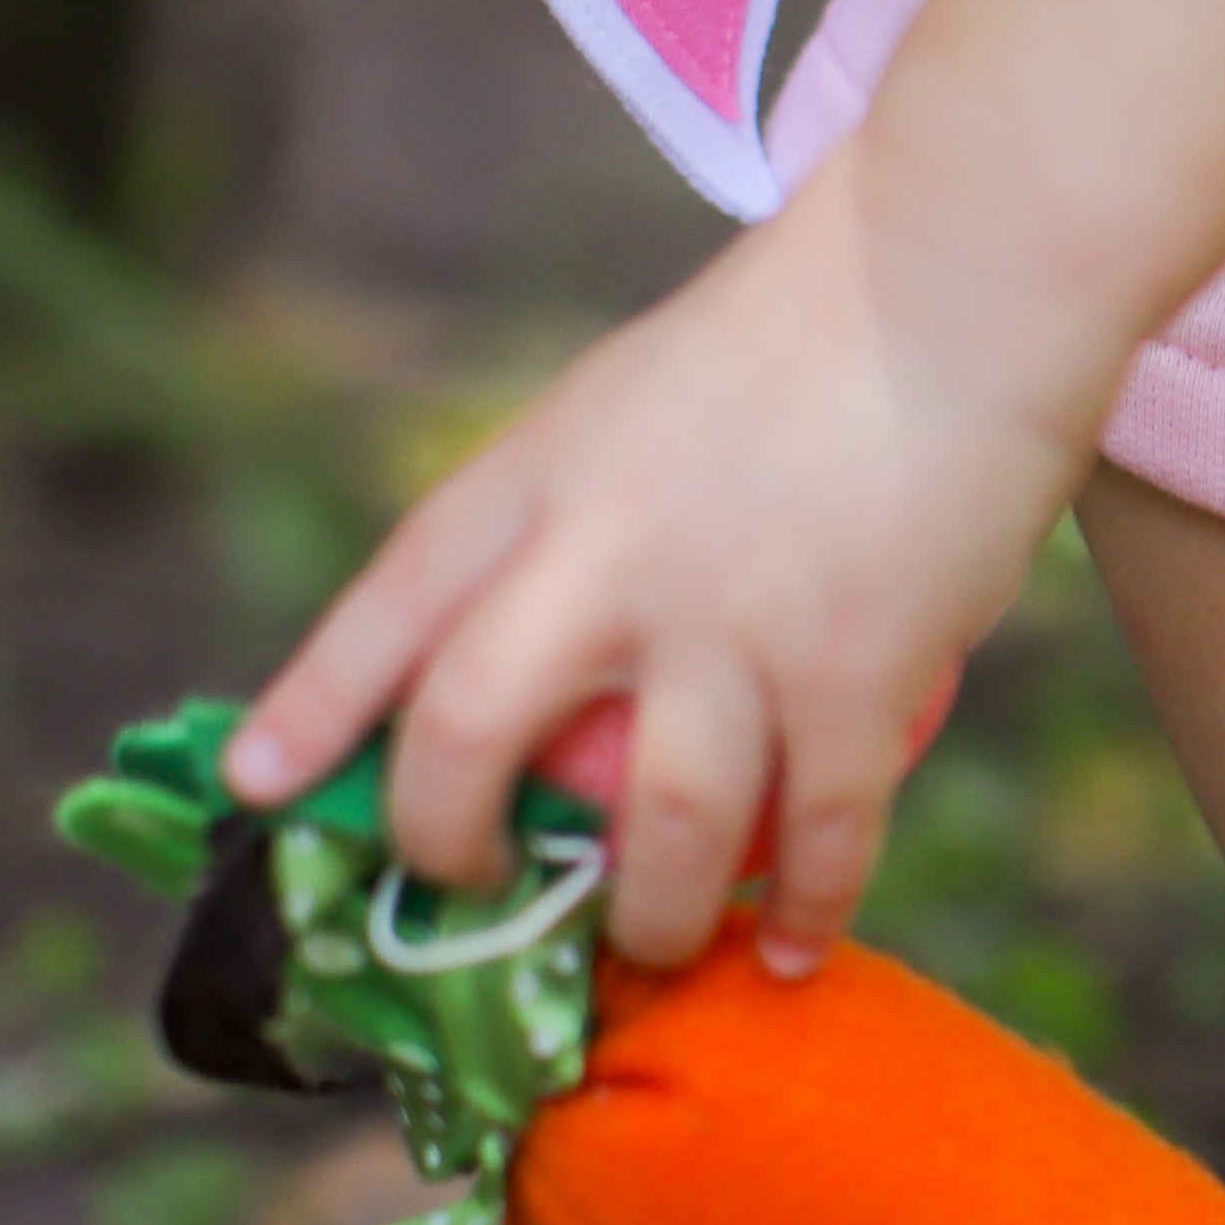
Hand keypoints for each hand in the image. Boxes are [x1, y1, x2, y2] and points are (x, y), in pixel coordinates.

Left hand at [229, 142, 1126, 970]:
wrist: (960, 277)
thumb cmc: (811, 327)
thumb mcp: (636, 399)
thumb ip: (587, 509)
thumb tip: (562, 643)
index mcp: (537, 475)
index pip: (388, 607)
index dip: (312, 709)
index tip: (265, 785)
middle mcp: (606, 560)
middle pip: (469, 740)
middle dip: (451, 845)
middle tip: (478, 885)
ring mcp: (732, 625)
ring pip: (652, 830)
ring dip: (645, 915)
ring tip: (652, 941)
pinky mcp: (856, 671)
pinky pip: (819, 829)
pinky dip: (808, 906)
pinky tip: (797, 948)